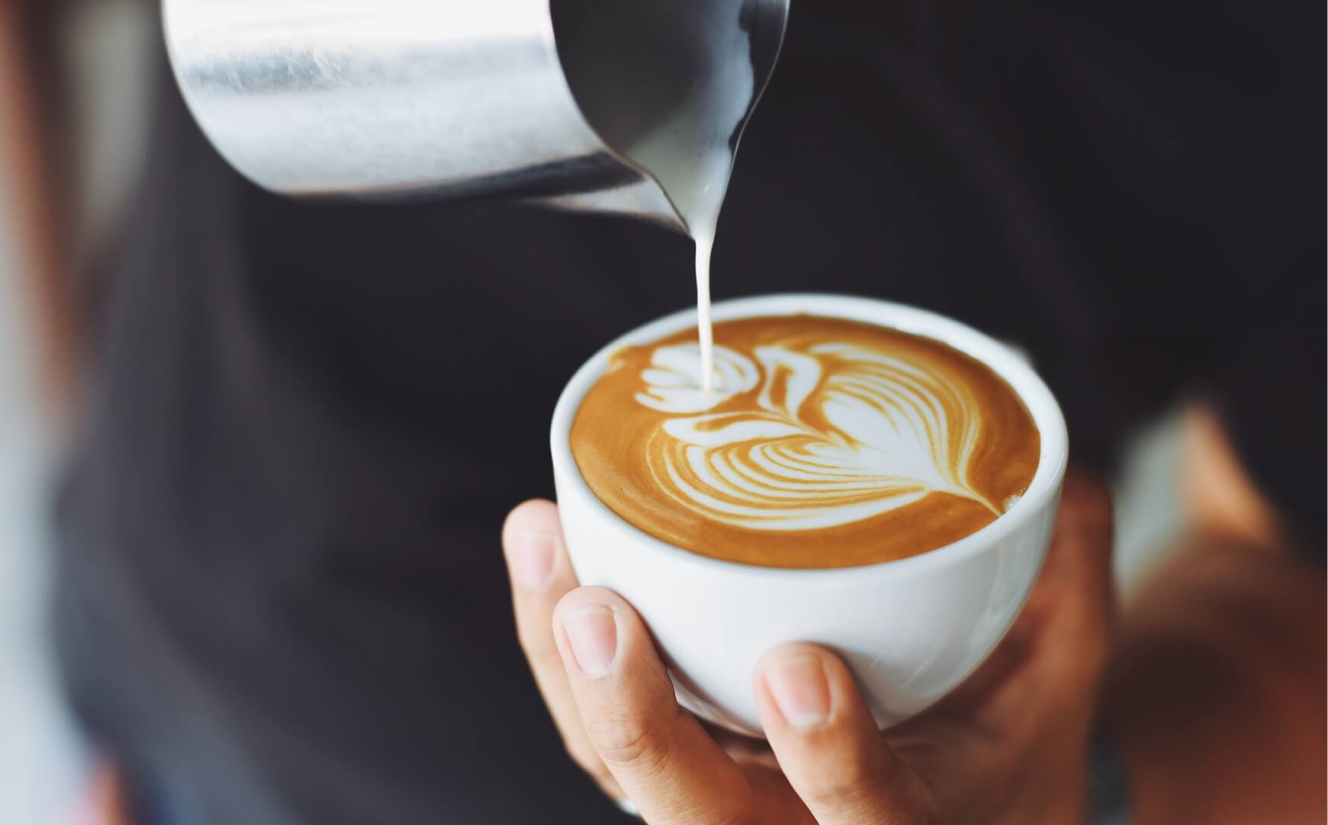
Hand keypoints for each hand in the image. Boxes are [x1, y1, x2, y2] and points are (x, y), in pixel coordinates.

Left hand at [503, 472, 1113, 823]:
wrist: (963, 800)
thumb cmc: (1008, 732)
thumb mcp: (1063, 661)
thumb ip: (1062, 566)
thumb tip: (1050, 457)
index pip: (868, 821)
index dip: (832, 762)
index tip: (799, 667)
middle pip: (698, 818)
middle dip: (637, 723)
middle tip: (599, 612)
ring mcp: (725, 803)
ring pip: (621, 770)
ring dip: (565, 669)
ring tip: (544, 541)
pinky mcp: (678, 764)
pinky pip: (598, 729)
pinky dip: (556, 650)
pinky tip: (545, 549)